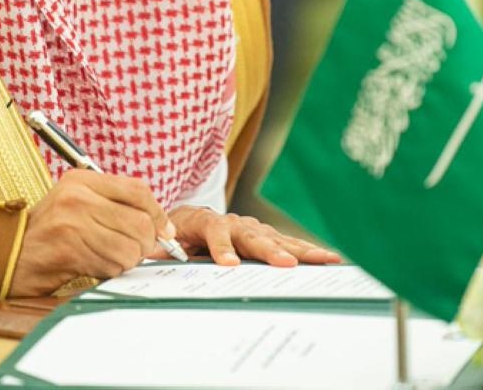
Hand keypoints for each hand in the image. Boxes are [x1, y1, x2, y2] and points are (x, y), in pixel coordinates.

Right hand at [9, 169, 175, 296]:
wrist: (7, 255)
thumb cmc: (48, 232)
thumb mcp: (77, 204)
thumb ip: (114, 206)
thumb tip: (161, 226)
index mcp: (81, 179)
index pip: (137, 189)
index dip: (158, 213)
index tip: (163, 231)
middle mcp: (77, 196)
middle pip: (139, 221)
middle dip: (145, 244)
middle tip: (136, 252)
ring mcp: (72, 222)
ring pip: (130, 247)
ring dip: (128, 261)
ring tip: (110, 259)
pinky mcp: (69, 249)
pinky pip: (112, 264)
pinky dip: (111, 271)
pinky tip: (95, 266)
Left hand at [165, 206, 341, 266]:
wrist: (180, 218)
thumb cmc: (171, 233)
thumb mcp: (160, 241)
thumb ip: (161, 250)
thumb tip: (154, 258)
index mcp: (202, 221)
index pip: (213, 231)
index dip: (220, 247)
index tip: (228, 265)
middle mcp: (230, 221)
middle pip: (251, 234)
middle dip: (268, 250)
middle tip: (285, 264)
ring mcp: (249, 227)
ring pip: (274, 237)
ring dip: (299, 249)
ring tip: (323, 259)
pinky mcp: (262, 235)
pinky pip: (285, 242)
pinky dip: (306, 250)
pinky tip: (328, 258)